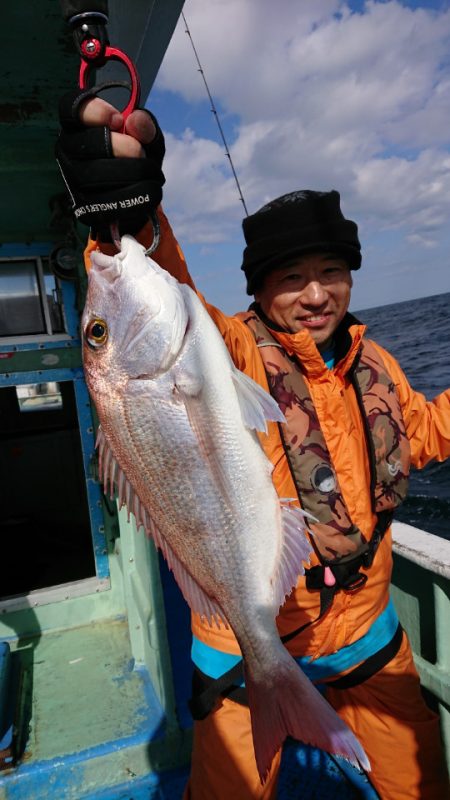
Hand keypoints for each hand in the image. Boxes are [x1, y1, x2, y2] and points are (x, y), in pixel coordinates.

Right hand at [55, 89, 164, 236]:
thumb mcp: (147, 138)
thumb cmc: (137, 158)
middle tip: (140, 152)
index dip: (94, 111)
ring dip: (133, 173)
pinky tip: (148, 191)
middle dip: (124, 147)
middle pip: (90, 142)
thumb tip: (136, 121)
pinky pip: (108, 201)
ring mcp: (72, 179)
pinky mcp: (83, 205)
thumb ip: (145, 126)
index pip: (71, 108)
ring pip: (96, 173)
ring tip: (149, 173)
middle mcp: (68, 150)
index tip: (118, 120)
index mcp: (79, 125)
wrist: (137, 199)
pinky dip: (135, 196)